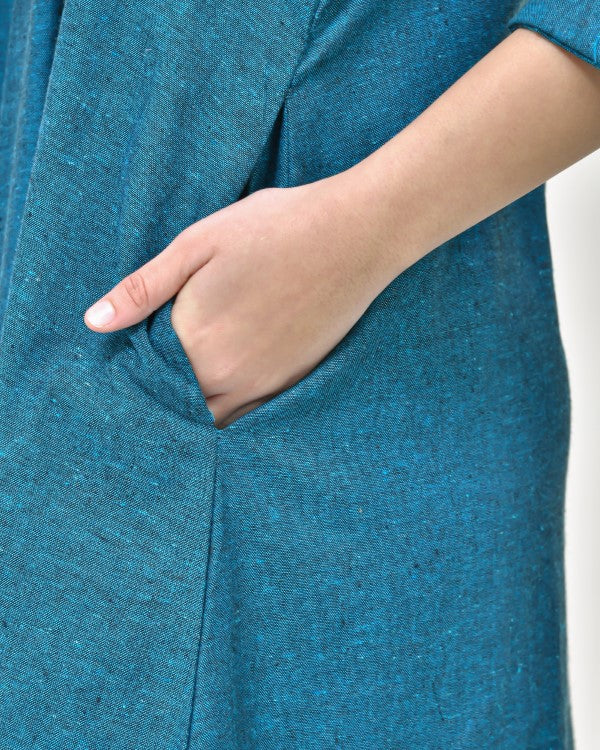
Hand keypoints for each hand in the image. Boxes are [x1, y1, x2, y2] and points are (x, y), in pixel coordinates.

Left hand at [83, 174, 399, 427]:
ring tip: (194, 374)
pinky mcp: (291, 384)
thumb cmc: (273, 229)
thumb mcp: (198, 244)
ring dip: (194, 404)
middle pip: (176, 403)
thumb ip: (144, 289)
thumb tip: (95, 322)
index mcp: (195, 340)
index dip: (134, 368)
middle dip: (161, 392)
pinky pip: (247, 415)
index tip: (133, 355)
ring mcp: (263, 385)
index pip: (145, 375)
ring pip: (211, 416)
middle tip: (156, 370)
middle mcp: (226, 375)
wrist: (354, 234)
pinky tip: (227, 381)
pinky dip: (229, 407)